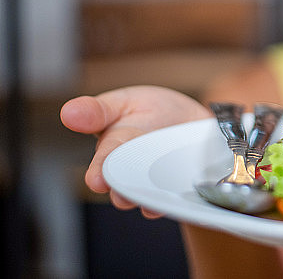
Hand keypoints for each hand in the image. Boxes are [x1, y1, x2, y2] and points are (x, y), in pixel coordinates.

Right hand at [60, 85, 210, 216]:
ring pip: (151, 196)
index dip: (100, 170)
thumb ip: (97, 111)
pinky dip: (180, 199)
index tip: (96, 180)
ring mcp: (157, 180)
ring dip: (150, 202)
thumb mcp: (122, 103)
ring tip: (150, 207)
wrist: (188, 121)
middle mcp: (132, 171)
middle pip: (126, 185)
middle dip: (123, 192)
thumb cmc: (149, 112)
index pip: (106, 159)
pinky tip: (180, 201)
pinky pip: (180, 196)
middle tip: (122, 199)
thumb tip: (68, 112)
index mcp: (114, 148)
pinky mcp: (181, 186)